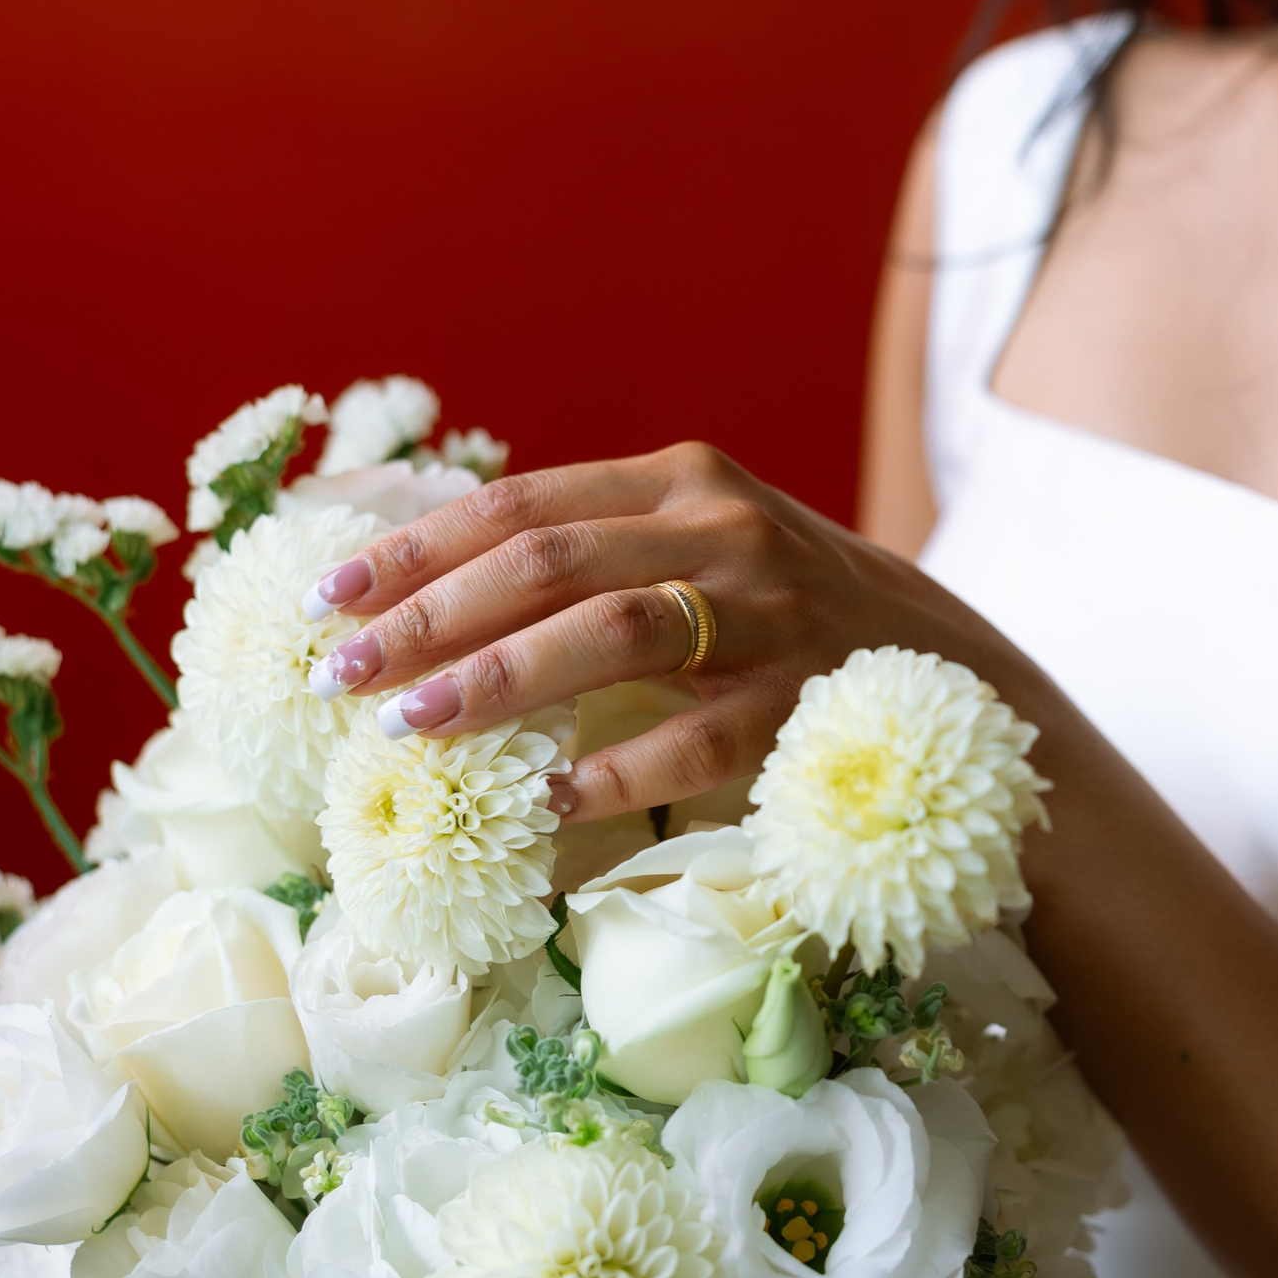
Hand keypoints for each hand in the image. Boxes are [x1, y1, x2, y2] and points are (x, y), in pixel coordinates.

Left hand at [294, 442, 1001, 820]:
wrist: (945, 661)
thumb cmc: (783, 608)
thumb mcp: (701, 541)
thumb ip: (596, 546)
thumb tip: (427, 585)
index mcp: (682, 478)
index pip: (522, 506)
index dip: (418, 548)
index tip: (333, 594)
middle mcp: (723, 531)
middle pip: (548, 564)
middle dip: (430, 618)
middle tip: (342, 672)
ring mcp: (767, 616)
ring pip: (609, 636)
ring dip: (497, 683)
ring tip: (408, 727)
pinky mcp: (799, 704)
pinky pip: (689, 741)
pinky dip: (610, 771)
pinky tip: (542, 799)